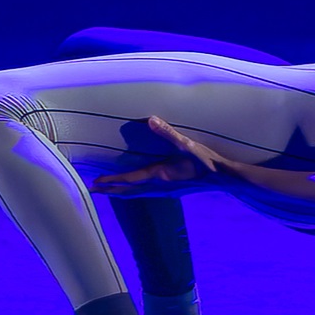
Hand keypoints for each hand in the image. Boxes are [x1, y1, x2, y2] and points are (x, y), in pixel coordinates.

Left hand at [90, 115, 245, 196]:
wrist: (222, 178)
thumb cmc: (205, 161)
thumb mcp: (187, 145)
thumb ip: (168, 133)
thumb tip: (151, 120)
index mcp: (160, 174)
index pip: (129, 180)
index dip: (112, 181)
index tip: (96, 182)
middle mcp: (159, 186)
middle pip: (129, 191)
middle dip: (110, 190)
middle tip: (93, 190)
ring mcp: (165, 191)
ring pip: (137, 195)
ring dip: (121, 193)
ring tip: (108, 192)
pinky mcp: (172, 191)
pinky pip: (146, 194)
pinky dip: (134, 193)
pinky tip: (136, 191)